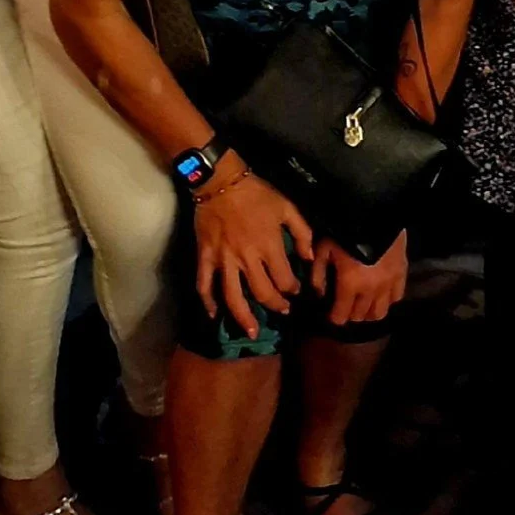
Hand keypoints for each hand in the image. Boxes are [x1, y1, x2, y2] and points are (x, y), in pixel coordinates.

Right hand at [191, 160, 314, 339]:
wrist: (221, 181)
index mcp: (268, 245)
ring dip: (243, 317)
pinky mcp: (205, 257)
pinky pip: (204, 285)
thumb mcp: (287, 206)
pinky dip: (207, 303)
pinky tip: (213, 316)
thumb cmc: (257, 193)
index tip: (295, 291)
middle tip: (282, 312)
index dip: (291, 289)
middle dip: (274, 305)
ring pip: (233, 297)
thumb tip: (309, 258)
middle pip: (261, 292)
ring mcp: (224, 260)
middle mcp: (247, 257)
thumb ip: (302, 232)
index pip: (283, 278)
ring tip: (251, 332)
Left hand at [311, 231, 406, 325]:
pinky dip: (388, 300)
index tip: (332, 314)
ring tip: (365, 305)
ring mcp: (389, 282)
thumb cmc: (345, 228)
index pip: (341, 315)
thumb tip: (320, 292)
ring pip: (380, 312)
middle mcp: (370, 289)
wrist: (375, 210)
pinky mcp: (402, 272)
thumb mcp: (324, 247)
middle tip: (347, 307)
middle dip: (351, 314)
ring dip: (370, 312)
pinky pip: (397, 297)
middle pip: (360, 316)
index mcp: (350, 283)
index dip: (335, 317)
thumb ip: (318, 272)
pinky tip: (382, 293)